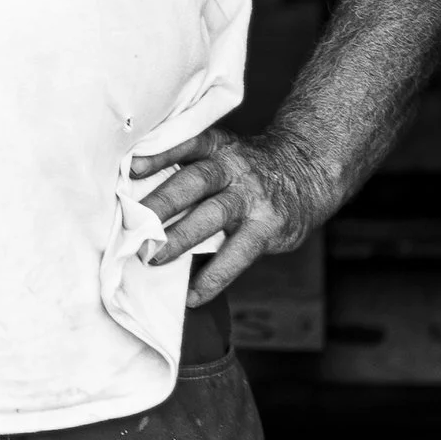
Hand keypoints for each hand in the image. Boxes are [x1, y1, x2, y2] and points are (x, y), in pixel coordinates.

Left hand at [129, 125, 324, 306]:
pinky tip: (192, 295)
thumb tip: (135, 193)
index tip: (131, 167)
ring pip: (213, 215)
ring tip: (153, 257)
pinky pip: (237, 255)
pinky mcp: (268, 227)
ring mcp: (252, 197)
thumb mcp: (223, 151)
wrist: (309, 170)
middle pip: (195, 181)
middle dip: (162, 203)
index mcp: (217, 146)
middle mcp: (234, 167)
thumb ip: (190, 165)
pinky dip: (213, 277)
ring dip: (180, 238)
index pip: (187, 145)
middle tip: (132, 225)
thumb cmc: (249, 167)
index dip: (160, 155)